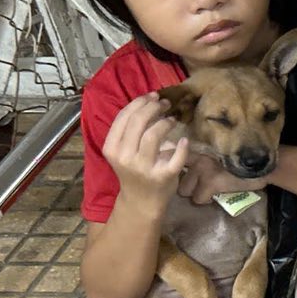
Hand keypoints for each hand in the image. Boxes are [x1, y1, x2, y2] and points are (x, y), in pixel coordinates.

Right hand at [103, 93, 188, 208]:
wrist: (141, 201)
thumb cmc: (134, 171)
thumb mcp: (123, 151)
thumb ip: (130, 130)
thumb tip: (149, 101)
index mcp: (112, 148)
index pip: (124, 117)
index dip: (140, 102)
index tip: (153, 96)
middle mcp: (125, 157)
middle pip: (138, 122)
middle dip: (153, 107)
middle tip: (165, 104)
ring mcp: (143, 168)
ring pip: (153, 135)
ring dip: (165, 123)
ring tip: (172, 119)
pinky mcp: (163, 176)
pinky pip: (175, 156)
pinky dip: (182, 146)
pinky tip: (184, 140)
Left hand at [179, 153, 271, 204]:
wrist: (260, 166)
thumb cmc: (239, 161)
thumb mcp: (217, 155)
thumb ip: (200, 158)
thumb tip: (185, 167)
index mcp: (198, 149)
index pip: (171, 156)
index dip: (172, 167)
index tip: (179, 172)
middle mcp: (198, 157)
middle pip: (176, 178)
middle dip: (186, 183)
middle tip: (199, 183)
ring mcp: (203, 170)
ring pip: (184, 190)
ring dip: (195, 193)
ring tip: (207, 190)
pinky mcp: (212, 182)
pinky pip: (198, 199)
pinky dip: (206, 199)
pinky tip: (216, 195)